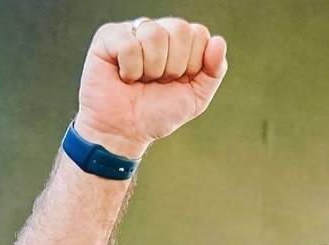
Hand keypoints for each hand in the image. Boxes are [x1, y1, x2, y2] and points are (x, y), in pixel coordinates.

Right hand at [76, 17, 227, 157]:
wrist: (126, 131)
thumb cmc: (158, 114)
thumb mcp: (195, 98)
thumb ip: (214, 72)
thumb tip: (219, 41)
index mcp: (181, 44)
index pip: (199, 34)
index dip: (192, 64)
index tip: (178, 82)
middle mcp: (159, 31)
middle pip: (180, 29)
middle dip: (173, 67)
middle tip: (159, 82)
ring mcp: (134, 30)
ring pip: (155, 34)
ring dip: (151, 69)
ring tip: (141, 80)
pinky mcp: (109, 35)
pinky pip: (129, 44)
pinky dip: (130, 70)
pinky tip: (124, 77)